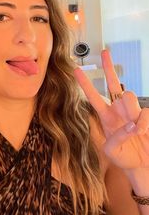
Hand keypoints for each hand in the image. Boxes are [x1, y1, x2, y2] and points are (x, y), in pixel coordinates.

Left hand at [74, 49, 148, 169]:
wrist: (142, 165)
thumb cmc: (124, 158)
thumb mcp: (111, 151)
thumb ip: (116, 138)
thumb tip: (131, 125)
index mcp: (105, 116)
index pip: (93, 97)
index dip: (85, 84)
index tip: (76, 70)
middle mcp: (118, 110)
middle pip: (113, 84)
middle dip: (108, 68)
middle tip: (105, 52)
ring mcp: (133, 111)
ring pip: (129, 96)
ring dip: (131, 112)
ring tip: (136, 131)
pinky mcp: (146, 115)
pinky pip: (145, 112)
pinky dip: (144, 124)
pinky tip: (143, 133)